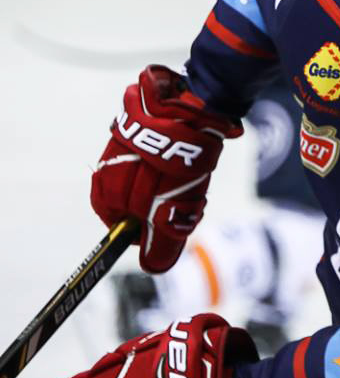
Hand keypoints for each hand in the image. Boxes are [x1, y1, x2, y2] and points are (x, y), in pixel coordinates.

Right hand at [91, 66, 241, 272]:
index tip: (171, 223)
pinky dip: (179, 163)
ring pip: (153, 181)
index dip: (150, 230)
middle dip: (165, 207)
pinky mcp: (144, 130)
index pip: (122, 227)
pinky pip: (162, 157)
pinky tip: (194, 159)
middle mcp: (109, 167)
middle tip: (189, 201)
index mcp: (106, 191)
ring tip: (195, 177)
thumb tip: (153, 267)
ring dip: (177, 185)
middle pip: (139, 204)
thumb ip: (160, 241)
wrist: (192, 110)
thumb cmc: (176, 164)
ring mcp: (125, 145)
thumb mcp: (170, 213)